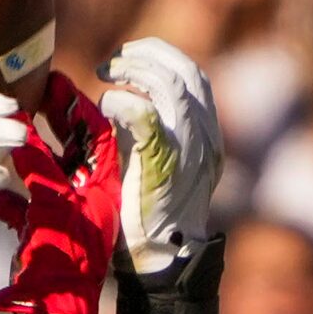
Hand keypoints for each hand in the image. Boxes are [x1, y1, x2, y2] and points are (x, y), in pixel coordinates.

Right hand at [0, 72, 120, 313]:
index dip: (77, 104)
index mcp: (102, 186)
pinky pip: (20, 202)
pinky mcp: (39, 232)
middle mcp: (86, 197)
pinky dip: (1, 191)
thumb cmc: (62, 260)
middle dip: (48, 122)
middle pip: (69, 148)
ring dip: (22, 153)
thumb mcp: (50, 204)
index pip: (97, 132)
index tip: (54, 81)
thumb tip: (19, 129)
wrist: (53, 312)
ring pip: (42, 173)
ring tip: (1, 130)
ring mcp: (63, 214)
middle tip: (27, 95)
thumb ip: (36, 165)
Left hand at [96, 37, 222, 275]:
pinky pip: (145, 115)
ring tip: (107, 74)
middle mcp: (204, 136)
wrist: (162, 258)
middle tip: (113, 61)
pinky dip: (123, 102)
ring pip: (170, 85)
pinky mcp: (164, 161)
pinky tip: (106, 105)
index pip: (194, 77)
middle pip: (185, 72)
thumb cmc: (149, 217)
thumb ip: (147, 135)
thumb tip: (119, 106)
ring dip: (135, 72)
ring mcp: (188, 148)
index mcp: (206, 135)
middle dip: (148, 56)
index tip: (132, 57)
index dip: (162, 58)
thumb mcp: (157, 166)